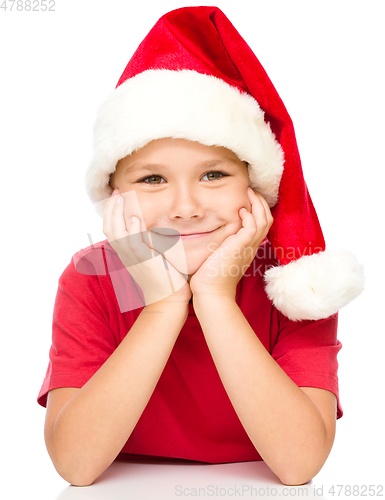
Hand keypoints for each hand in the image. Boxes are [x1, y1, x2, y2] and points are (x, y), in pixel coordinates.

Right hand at [103, 188, 191, 305]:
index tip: (117, 196)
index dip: (111, 212)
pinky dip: (132, 230)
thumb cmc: (166, 278)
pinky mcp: (143, 261)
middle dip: (111, 207)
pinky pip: (132, 243)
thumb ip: (150, 243)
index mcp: (126, 252)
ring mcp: (132, 258)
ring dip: (118, 213)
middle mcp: (125, 254)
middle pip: (109, 227)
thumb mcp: (154, 256)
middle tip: (116, 191)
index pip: (111, 228)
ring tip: (122, 198)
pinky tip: (136, 218)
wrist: (169, 298)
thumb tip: (155, 229)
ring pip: (116, 232)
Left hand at [189, 188, 272, 298]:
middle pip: (267, 219)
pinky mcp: (240, 247)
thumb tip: (212, 234)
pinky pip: (253, 227)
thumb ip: (221, 244)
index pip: (261, 224)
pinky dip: (250, 216)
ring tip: (249, 193)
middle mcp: (251, 247)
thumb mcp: (218, 256)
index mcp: (247, 248)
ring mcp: (247, 247)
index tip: (249, 198)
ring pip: (263, 220)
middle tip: (251, 190)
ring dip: (257, 204)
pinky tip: (240, 210)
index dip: (259, 210)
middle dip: (261, 202)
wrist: (211, 293)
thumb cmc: (210, 278)